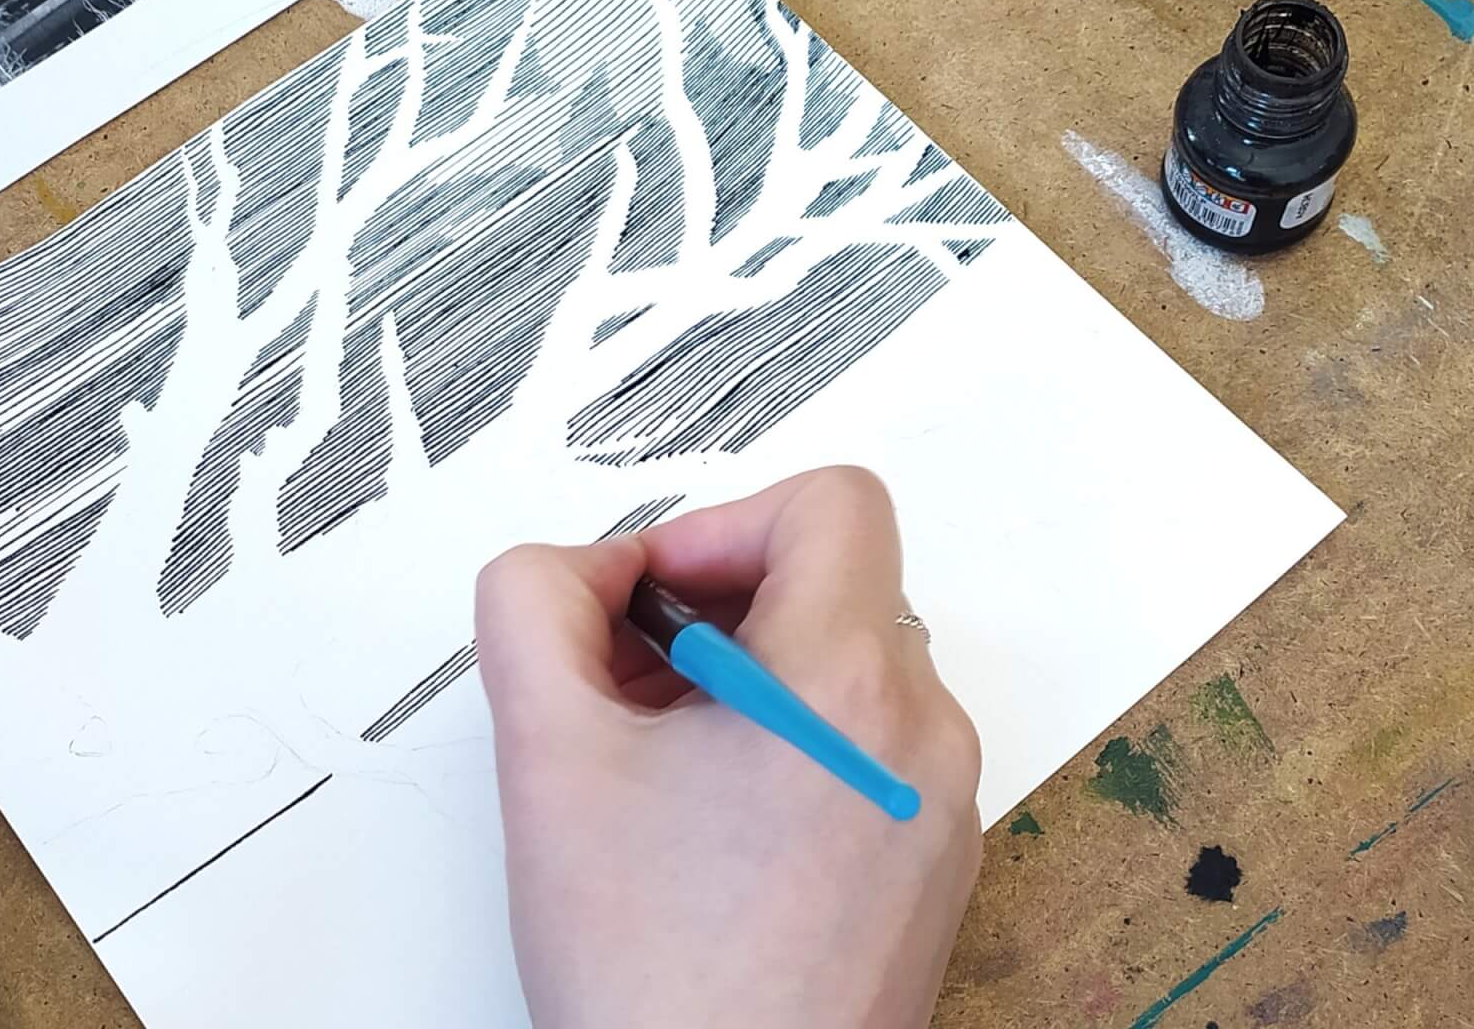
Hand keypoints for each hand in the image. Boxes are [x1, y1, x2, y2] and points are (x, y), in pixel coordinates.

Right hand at [476, 467, 982, 1028]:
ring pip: (844, 671)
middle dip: (714, 613)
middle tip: (625, 690)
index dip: (722, 525)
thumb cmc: (653, 970)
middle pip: (830, 585)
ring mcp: (940, 804)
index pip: (830, 503)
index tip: (652, 606)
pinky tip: (706, 830)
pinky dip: (787, 749)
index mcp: (850, 682)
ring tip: (656, 771)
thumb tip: (578, 572)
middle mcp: (922, 733)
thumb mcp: (546, 754)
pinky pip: (867, 748)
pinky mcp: (932, 867)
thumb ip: (533, 606)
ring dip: (745, 684)